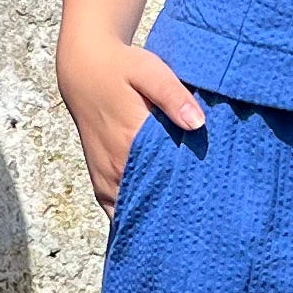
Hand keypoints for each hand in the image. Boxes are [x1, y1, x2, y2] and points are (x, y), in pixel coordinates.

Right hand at [57, 29, 202, 210]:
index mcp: (130, 145)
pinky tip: (155, 220)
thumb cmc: (122, 68)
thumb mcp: (150, 71)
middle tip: (203, 220)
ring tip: (183, 224)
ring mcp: (103, 178)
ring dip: (153, 219)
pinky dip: (134, 216)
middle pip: (149, 207)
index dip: (187, 200)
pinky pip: (116, 211)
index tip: (210, 207)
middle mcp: (113, 168)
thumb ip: (173, 97)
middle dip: (174, 215)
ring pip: (130, 214)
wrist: (82, 68)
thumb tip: (198, 123)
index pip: (164, 187)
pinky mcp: (99, 180)